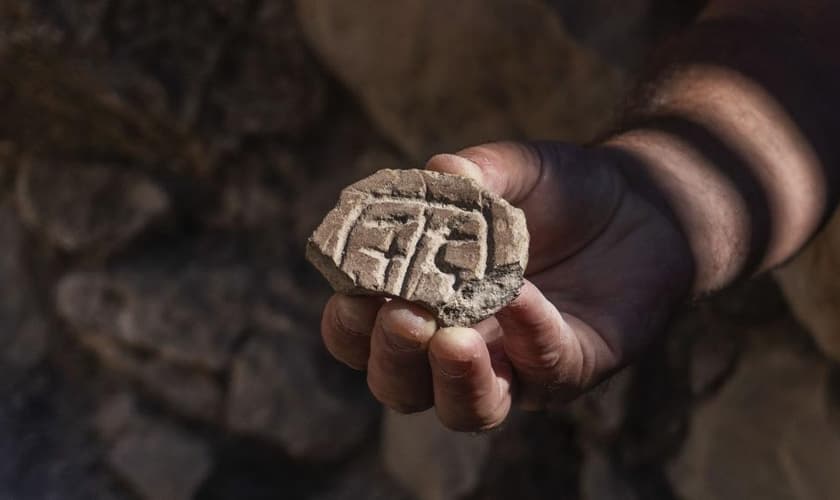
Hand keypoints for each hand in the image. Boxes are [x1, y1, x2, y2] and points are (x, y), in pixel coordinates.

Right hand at [319, 141, 692, 430]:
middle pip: (403, 386)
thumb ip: (475, 173)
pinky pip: (547, 372)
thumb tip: (441, 170)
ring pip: (470, 410)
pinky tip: (521, 297)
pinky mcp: (574, 367)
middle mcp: (462, 347)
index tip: (351, 291)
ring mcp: (518, 367)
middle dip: (393, 358)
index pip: (363, 337)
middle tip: (401, 315)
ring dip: (453, 380)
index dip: (348, 324)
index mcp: (425, 304)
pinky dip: (529, 338)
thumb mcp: (512, 171)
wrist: (641, 201)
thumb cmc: (558, 192)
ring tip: (452, 338)